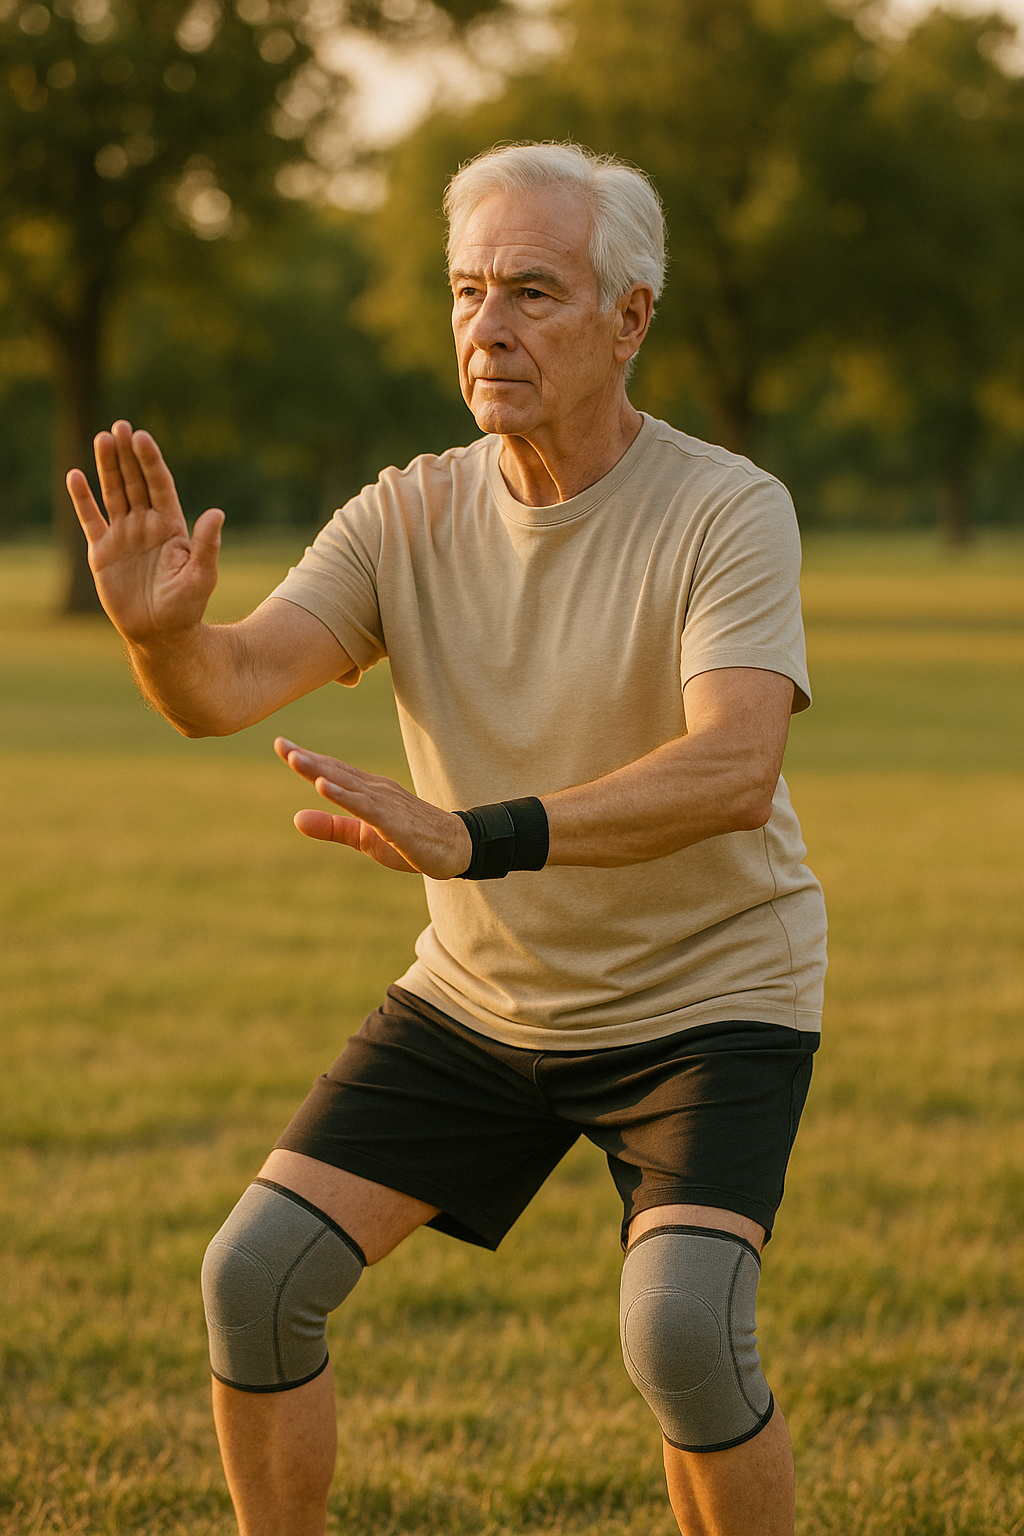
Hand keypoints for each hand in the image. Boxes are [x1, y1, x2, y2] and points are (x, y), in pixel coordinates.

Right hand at [66, 420, 223, 641]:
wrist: (160, 633)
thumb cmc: (186, 607)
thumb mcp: (202, 576)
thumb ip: (207, 544)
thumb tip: (217, 512)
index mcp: (171, 525)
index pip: (159, 485)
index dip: (151, 461)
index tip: (142, 437)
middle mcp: (146, 524)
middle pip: (134, 481)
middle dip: (127, 455)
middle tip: (119, 426)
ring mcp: (123, 535)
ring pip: (113, 493)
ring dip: (106, 467)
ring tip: (101, 438)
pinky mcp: (102, 551)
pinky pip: (90, 519)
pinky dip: (82, 499)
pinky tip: (75, 476)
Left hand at [275, 738, 472, 878]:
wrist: (455, 848)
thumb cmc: (410, 839)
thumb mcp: (362, 838)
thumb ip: (331, 827)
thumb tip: (295, 818)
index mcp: (367, 791)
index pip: (332, 771)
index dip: (307, 758)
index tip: (282, 745)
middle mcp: (375, 790)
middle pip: (336, 771)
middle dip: (306, 757)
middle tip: (280, 743)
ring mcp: (385, 803)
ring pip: (347, 783)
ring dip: (320, 770)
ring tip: (294, 758)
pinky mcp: (393, 821)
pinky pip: (364, 806)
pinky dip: (342, 795)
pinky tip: (323, 786)